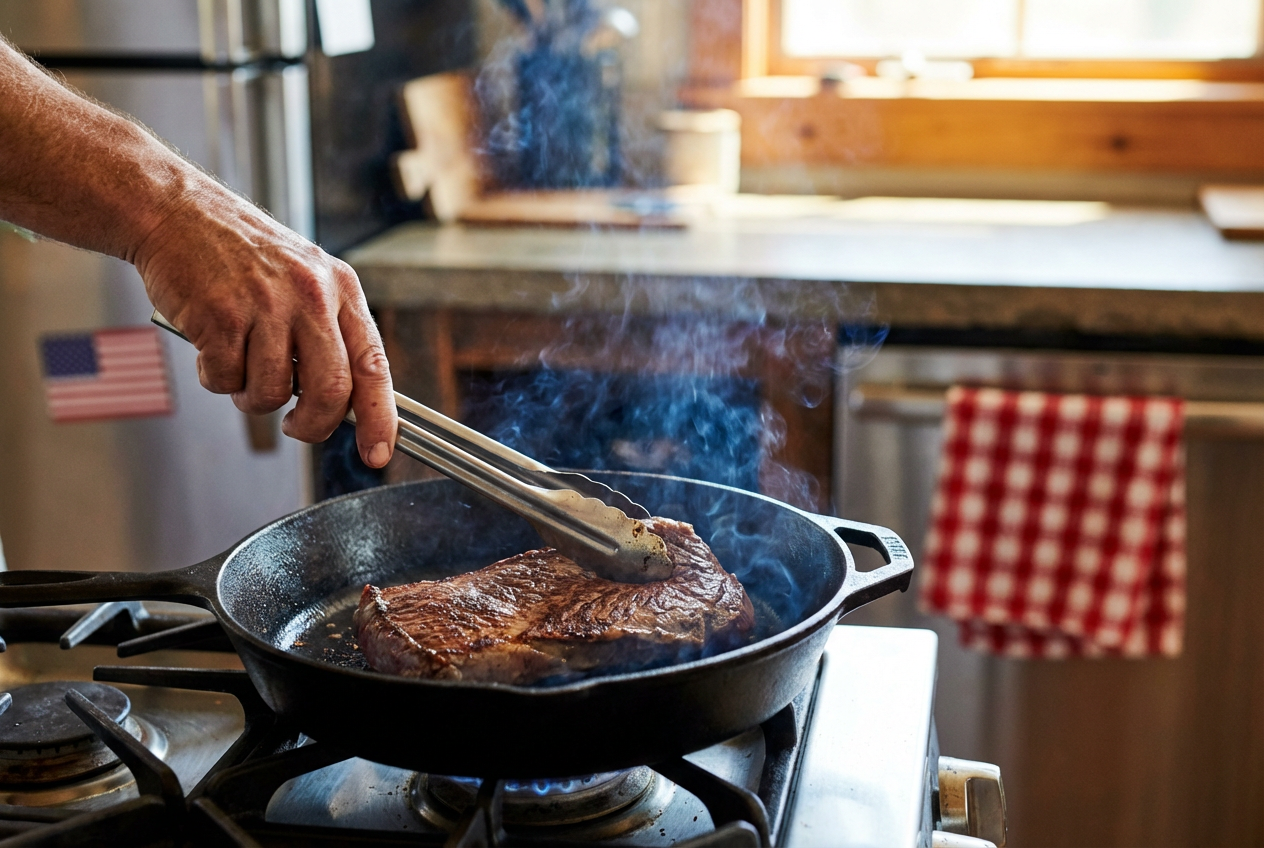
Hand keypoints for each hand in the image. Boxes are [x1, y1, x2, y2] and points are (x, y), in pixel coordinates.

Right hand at [133, 187, 396, 467]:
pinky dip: (216, 378)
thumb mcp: (305, 279)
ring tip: (240, 365)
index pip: (374, 366)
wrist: (176, 212)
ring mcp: (265, 305)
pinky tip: (210, 345)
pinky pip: (226, 381)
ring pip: (273, 393)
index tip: (378, 454)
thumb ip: (328, 334)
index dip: (380, 418)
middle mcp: (310, 295)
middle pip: (330, 391)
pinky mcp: (220, 317)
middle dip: (312, 425)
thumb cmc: (241, 255)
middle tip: (296, 426)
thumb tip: (345, 404)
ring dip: (253, 398)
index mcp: (341, 289)